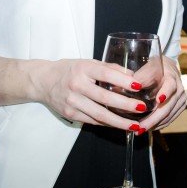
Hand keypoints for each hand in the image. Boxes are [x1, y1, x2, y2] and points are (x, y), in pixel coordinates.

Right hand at [34, 58, 152, 130]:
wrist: (43, 81)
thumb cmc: (69, 70)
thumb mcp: (87, 63)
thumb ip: (109, 69)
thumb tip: (132, 76)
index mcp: (83, 69)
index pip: (106, 74)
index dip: (123, 81)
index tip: (139, 86)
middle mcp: (77, 85)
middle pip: (105, 98)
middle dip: (126, 105)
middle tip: (143, 108)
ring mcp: (73, 102)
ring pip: (100, 115)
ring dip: (120, 121)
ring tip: (136, 125)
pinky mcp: (71, 114)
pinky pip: (93, 121)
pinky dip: (108, 124)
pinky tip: (120, 125)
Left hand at [142, 58, 186, 130]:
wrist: (169, 70)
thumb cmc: (155, 69)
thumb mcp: (147, 69)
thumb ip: (139, 78)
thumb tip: (124, 88)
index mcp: (171, 78)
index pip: (170, 86)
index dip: (165, 93)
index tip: (158, 100)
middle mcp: (179, 89)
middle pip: (168, 106)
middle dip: (153, 119)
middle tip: (140, 127)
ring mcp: (181, 99)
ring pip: (169, 115)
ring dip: (154, 124)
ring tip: (140, 130)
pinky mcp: (180, 107)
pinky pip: (170, 119)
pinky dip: (159, 125)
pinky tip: (148, 128)